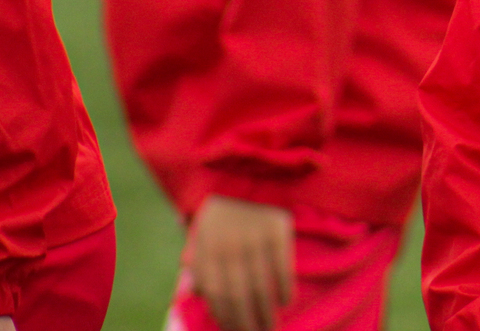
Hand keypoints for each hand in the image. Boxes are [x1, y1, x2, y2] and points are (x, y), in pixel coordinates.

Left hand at [188, 195, 294, 330]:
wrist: (248, 166)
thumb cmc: (223, 202)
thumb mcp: (201, 228)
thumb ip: (198, 260)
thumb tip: (194, 292)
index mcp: (207, 247)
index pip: (215, 293)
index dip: (225, 317)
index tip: (233, 330)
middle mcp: (229, 246)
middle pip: (239, 296)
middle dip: (247, 323)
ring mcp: (254, 238)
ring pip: (261, 287)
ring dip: (266, 313)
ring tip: (271, 327)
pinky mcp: (278, 229)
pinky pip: (282, 267)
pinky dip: (284, 288)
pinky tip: (285, 302)